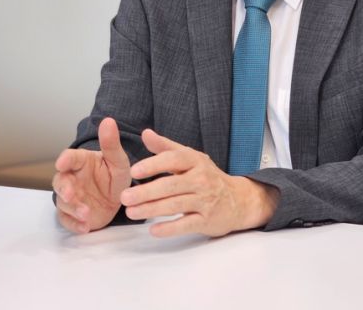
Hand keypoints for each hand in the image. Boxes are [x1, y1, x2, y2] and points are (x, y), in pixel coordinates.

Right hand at [53, 117, 131, 232]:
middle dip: (63, 189)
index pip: (69, 158)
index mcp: (82, 162)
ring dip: (73, 208)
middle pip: (59, 182)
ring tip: (86, 213)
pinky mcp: (74, 215)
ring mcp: (72, 198)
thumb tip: (108, 120)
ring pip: (62, 203)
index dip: (64, 160)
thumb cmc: (116, 175)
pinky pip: (67, 221)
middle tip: (70, 194)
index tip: (62, 162)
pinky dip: (74, 224)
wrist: (121, 200)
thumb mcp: (118, 161)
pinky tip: (85, 227)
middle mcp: (73, 179)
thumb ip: (111, 144)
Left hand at [120, 129, 278, 237]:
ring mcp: (206, 200)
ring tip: (131, 212)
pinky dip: (169, 228)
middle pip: (171, 185)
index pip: (173, 159)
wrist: (238, 200)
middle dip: (147, 191)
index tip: (134, 171)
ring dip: (151, 209)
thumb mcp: (190, 158)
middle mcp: (202, 179)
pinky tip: (153, 230)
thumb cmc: (206, 176)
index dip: (153, 165)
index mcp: (195, 160)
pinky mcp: (207, 220)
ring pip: (176, 205)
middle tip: (124, 196)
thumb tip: (145, 133)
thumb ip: (166, 147)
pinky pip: (186, 224)